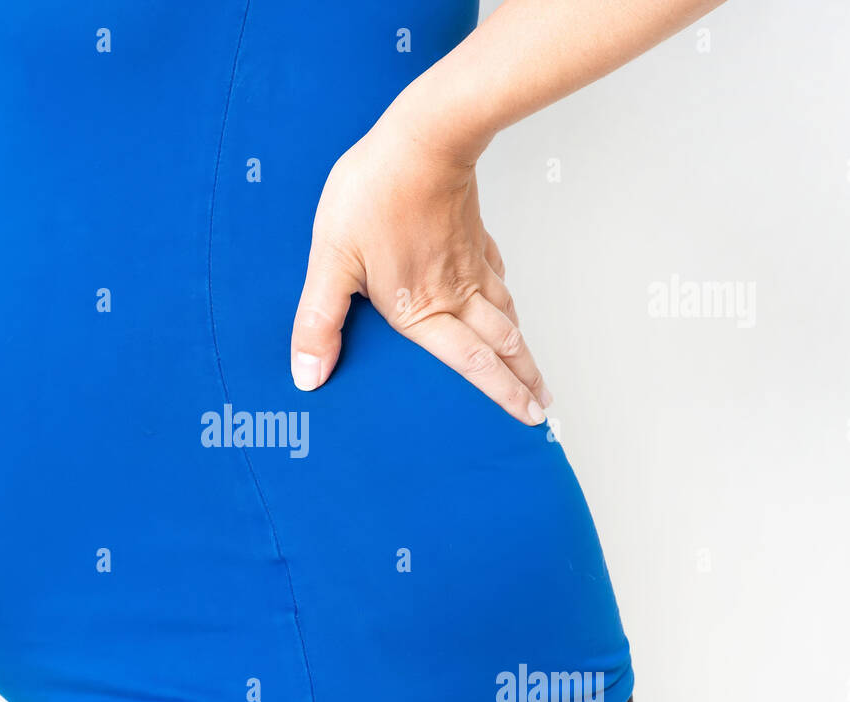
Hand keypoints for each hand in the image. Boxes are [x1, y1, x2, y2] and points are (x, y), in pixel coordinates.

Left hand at [289, 102, 551, 425]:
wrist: (424, 135)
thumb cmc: (375, 193)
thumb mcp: (331, 261)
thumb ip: (319, 321)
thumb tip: (308, 375)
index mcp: (421, 309)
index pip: (470, 365)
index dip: (500, 395)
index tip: (526, 418)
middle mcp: (455, 293)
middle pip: (499, 346)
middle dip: (523, 381)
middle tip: (541, 407)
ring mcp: (469, 263)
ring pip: (504, 315)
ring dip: (522, 347)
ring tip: (534, 370)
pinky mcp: (471, 234)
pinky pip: (496, 277)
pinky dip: (506, 300)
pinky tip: (505, 303)